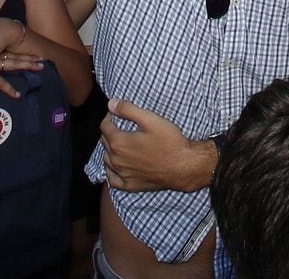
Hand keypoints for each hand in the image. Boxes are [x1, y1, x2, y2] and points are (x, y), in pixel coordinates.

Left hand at [102, 101, 216, 191]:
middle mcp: (117, 160)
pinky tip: (116, 167)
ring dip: (110, 150)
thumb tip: (111, 103)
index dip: (109, 117)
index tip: (115, 113)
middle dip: (110, 132)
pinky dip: (111, 172)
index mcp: (119, 142)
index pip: (105, 127)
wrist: (183, 166)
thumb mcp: (150, 119)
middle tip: (120, 126)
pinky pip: (113, 180)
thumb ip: (128, 110)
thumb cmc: (169, 142)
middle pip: (104, 143)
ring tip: (119, 143)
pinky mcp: (130, 185)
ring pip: (107, 160)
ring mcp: (123, 175)